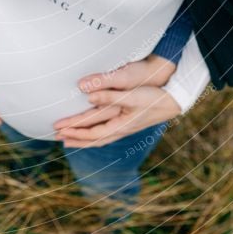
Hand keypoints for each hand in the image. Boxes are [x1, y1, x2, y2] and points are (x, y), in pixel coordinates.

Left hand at [54, 85, 180, 147]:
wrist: (174, 100)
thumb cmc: (153, 97)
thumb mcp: (130, 95)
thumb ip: (108, 96)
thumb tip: (87, 96)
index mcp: (120, 126)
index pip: (92, 133)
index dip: (75, 132)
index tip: (59, 130)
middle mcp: (121, 129)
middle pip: (94, 138)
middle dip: (76, 138)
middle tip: (58, 137)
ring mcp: (125, 127)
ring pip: (100, 136)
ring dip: (84, 136)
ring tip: (70, 138)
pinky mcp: (129, 120)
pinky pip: (106, 130)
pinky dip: (95, 132)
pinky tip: (93, 129)